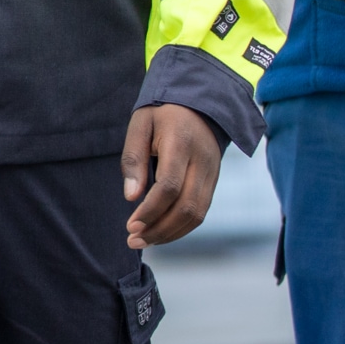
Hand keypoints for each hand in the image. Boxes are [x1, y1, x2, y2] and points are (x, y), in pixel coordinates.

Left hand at [123, 103, 223, 248]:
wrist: (201, 103)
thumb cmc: (163, 113)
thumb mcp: (140, 124)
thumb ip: (134, 158)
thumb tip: (131, 196)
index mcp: (181, 143)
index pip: (169, 186)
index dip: (150, 210)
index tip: (130, 225)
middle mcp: (202, 162)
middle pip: (186, 207)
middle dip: (159, 229)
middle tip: (133, 240)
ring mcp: (212, 173)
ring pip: (197, 214)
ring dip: (170, 233)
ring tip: (145, 241)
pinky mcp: (214, 181)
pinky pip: (201, 211)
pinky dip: (182, 227)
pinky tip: (161, 232)